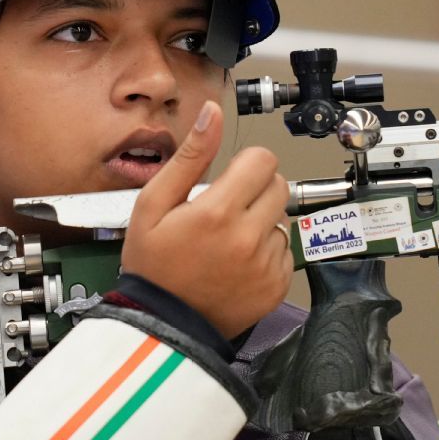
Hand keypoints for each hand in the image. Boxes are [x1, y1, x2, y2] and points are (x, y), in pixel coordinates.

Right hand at [121, 101, 292, 338]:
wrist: (162, 324)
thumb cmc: (153, 266)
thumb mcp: (153, 204)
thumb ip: (190, 156)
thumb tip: (212, 114)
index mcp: (218, 212)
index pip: (263, 160)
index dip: (245, 164)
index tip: (228, 179)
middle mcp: (248, 238)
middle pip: (279, 185)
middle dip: (256, 189)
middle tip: (227, 208)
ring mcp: (265, 264)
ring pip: (282, 218)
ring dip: (261, 221)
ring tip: (228, 239)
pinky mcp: (277, 285)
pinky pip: (285, 251)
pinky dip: (266, 251)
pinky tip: (238, 261)